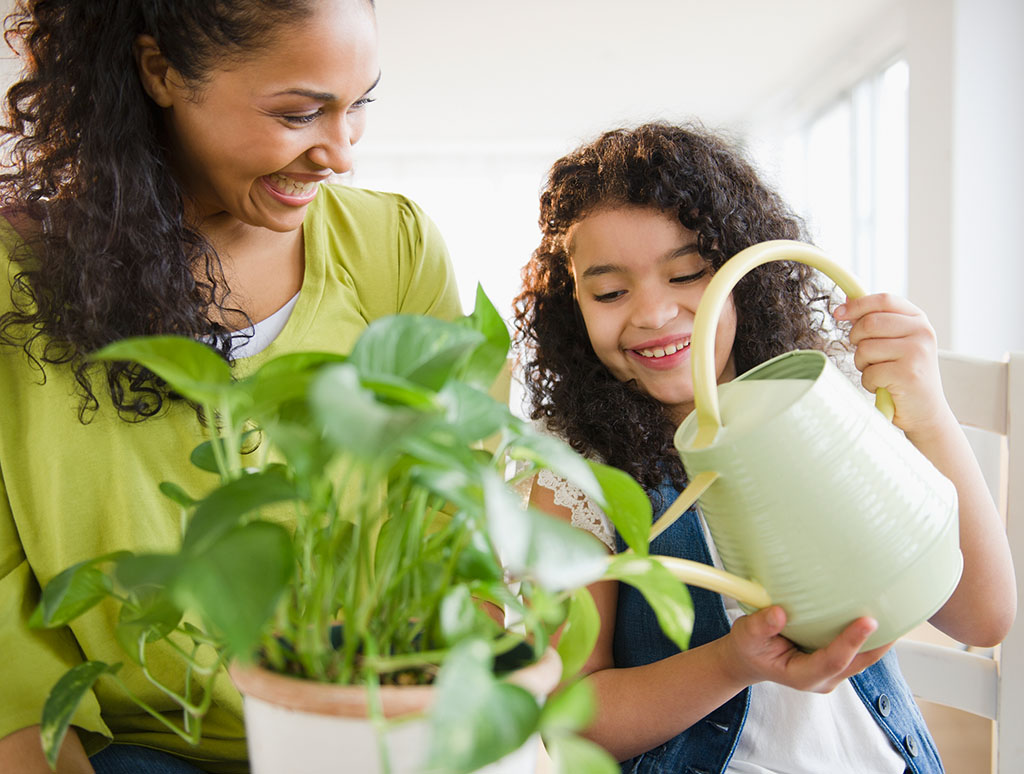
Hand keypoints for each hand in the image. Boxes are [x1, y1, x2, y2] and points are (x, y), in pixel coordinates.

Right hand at [720, 606, 890, 692]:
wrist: (750, 660)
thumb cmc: (750, 648)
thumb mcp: (746, 636)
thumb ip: (761, 626)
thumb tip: (780, 612)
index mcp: (802, 675)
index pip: (833, 660)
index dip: (852, 641)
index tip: (868, 620)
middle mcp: (823, 677)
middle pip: (859, 662)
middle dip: (879, 641)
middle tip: (897, 613)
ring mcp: (832, 672)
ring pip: (864, 658)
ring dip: (879, 638)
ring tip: (896, 610)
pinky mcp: (836, 662)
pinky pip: (859, 651)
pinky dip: (870, 635)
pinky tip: (877, 613)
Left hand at [833, 293, 950, 437]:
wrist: (926, 411)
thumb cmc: (905, 375)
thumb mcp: (896, 342)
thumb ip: (877, 321)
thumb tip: (847, 301)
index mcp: (918, 320)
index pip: (883, 300)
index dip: (857, 305)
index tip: (839, 314)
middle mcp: (922, 332)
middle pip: (869, 322)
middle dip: (856, 340)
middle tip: (866, 356)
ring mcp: (917, 352)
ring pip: (865, 348)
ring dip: (863, 364)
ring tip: (879, 373)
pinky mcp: (908, 374)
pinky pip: (869, 372)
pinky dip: (869, 382)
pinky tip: (884, 386)